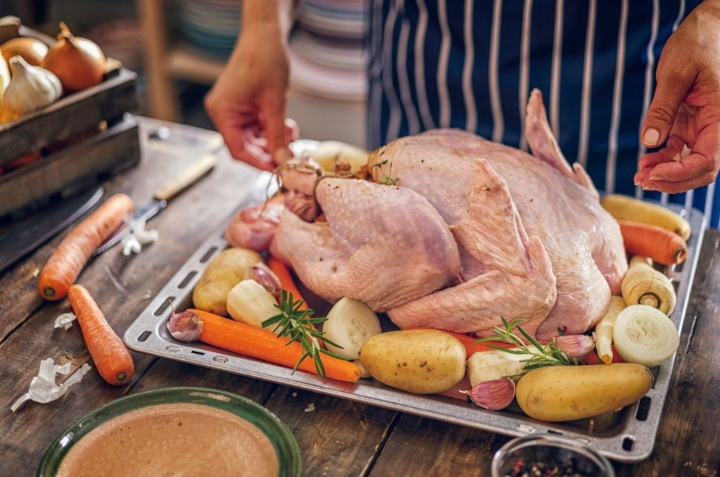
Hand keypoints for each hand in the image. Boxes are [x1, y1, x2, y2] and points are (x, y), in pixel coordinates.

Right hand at [205, 16, 297, 170]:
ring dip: (273, 140)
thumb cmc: (265, 59)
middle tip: (291, 155)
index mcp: (222, 111)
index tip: (279, 169)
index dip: (259, 162)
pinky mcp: (242, 106)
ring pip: (253, 138)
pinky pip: (256, 127)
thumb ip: (277, 135)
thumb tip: (282, 161)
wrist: (265, 34)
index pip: (238, 149)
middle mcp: (222, 112)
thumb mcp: (275, 102)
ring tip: (291, 135)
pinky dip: (271, 129)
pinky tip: (286, 127)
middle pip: (245, 146)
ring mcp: (232, 109)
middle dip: (269, 151)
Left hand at [635, 1, 719, 192]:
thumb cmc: (697, 44)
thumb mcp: (675, 73)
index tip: (653, 174)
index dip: (681, 173)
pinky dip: (662, 159)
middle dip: (672, 181)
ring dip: (665, 174)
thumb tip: (650, 141)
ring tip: (638, 175)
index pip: (708, 160)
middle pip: (701, 170)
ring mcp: (702, 127)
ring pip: (689, 163)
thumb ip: (662, 108)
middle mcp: (715, 126)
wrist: (706, 29)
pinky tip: (644, 162)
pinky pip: (678, 150)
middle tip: (642, 181)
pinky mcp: (688, 123)